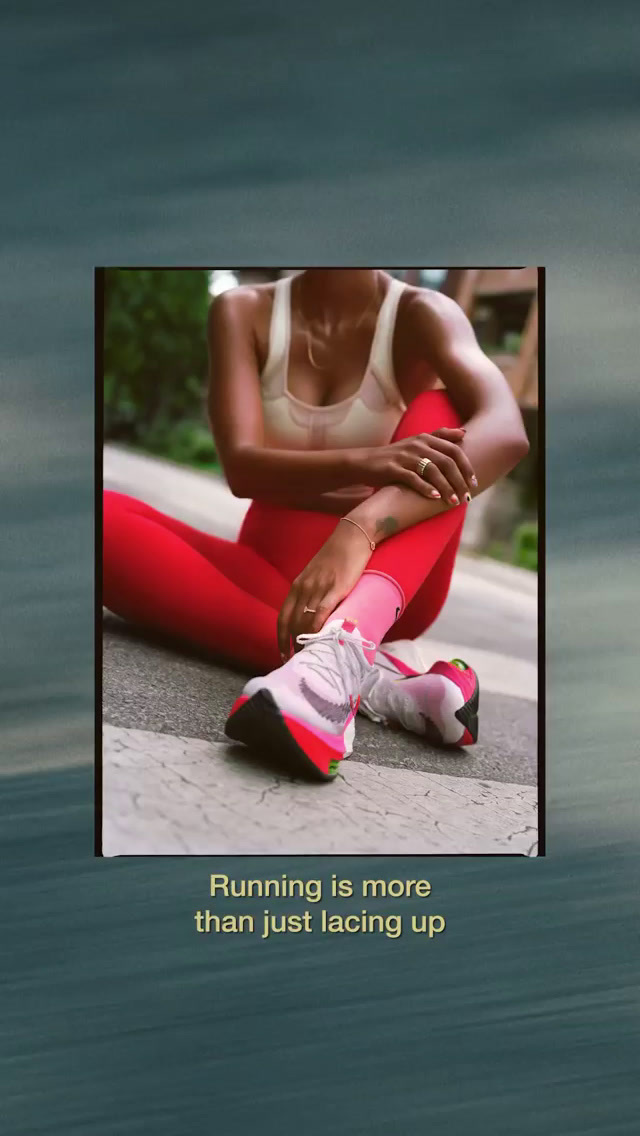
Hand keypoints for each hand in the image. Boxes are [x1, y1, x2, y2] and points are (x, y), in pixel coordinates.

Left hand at [277, 521, 372, 657]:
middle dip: (293, 646)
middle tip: (299, 662)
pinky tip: (319, 642)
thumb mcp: (317, 575)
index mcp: (297, 586)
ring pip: (305, 621)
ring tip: (310, 658)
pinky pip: (322, 612)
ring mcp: (319, 589)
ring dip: (306, 642)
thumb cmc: (336, 556)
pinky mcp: (336, 589)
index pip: (283, 618)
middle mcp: (304, 589)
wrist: (352, 537)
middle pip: (293, 624)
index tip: (283, 655)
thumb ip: (311, 593)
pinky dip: (318, 629)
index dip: (281, 639)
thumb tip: (310, 615)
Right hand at [354, 427, 476, 505]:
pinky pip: (413, 479)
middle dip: (459, 480)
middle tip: (466, 496)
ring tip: (453, 501)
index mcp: (426, 438)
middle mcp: (417, 445)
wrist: (365, 462)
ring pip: (432, 471)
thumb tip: (464, 432)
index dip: (466, 466)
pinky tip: (435, 498)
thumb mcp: (417, 442)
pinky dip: (426, 489)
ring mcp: (405, 456)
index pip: (454, 449)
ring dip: (446, 487)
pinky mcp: (393, 468)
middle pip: (446, 461)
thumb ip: (440, 436)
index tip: (473, 482)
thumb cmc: (396, 456)